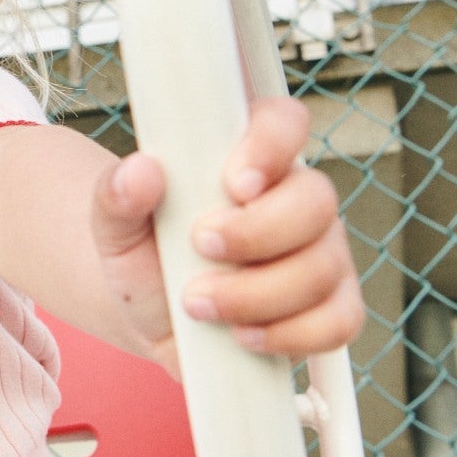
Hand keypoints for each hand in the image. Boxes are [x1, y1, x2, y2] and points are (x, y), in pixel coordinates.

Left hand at [90, 95, 364, 371]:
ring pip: (321, 269)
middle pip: (316, 201)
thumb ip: (118, 196)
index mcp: (251, 159)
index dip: (271, 144)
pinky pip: (339, 322)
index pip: (284, 121)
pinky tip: (242, 335)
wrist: (158, 318)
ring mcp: (323, 256)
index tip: (233, 183)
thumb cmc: (147, 257)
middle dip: (257, 233)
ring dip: (256, 294)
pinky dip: (288, 335)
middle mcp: (298, 201)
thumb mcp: (117, 227)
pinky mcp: (332, 309)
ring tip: (198, 303)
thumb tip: (139, 172)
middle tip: (200, 248)